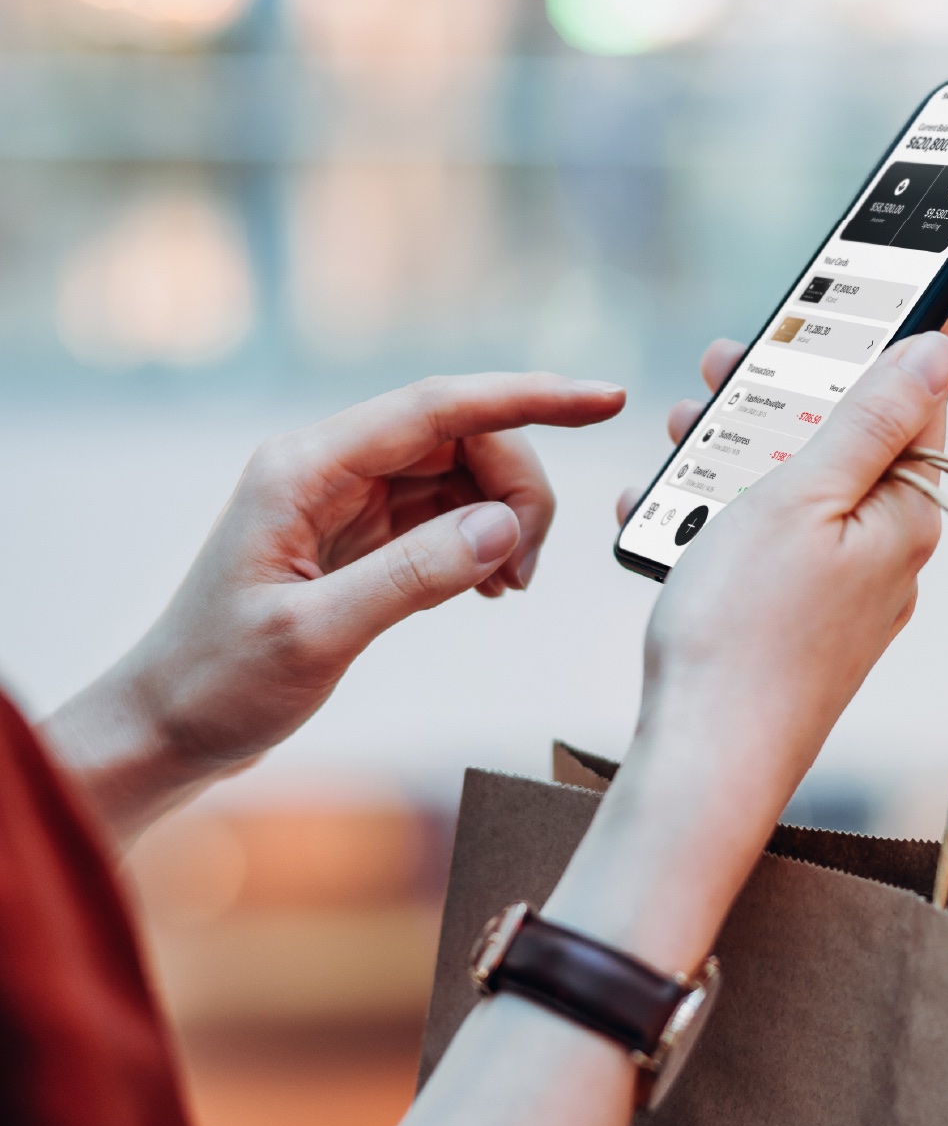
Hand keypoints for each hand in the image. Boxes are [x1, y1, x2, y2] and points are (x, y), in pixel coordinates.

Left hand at [44, 372, 624, 844]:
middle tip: (526, 570)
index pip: (438, 406)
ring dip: (502, 519)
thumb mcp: (315, 635)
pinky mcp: (358, 535)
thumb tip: (505, 526)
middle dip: (516, 489)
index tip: (602, 398)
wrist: (166, 729)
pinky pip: (442, 514)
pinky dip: (479, 542)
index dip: (528, 396)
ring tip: (507, 587)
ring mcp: (344, 500)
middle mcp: (328, 468)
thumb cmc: (217, 683)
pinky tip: (485, 587)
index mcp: (306, 468)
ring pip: (459, 474)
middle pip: (460, 438)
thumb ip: (413, 575)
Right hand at [546, 330, 947, 973]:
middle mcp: (886, 552)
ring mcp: (842, 592)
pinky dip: (717, 518)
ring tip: (679, 432)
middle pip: (841, 442)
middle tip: (722, 362)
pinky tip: (664, 511)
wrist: (704, 759)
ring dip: (734, 454)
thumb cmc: (744, 626)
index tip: (864, 288)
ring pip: (794, 491)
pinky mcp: (799, 621)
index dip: (882, 340)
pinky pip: (766, 546)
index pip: (912, 402)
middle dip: (778, 395)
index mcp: (904, 514)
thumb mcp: (802, 495)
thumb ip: (869, 418)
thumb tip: (938, 348)